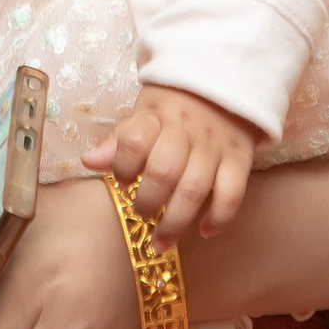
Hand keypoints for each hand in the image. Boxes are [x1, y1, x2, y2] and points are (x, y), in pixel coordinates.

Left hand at [85, 83, 258, 240]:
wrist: (224, 88)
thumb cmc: (175, 108)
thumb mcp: (144, 114)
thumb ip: (119, 140)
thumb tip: (89, 161)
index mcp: (157, 116)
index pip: (134, 141)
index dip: (124, 166)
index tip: (124, 180)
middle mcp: (187, 131)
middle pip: (163, 172)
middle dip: (148, 201)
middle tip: (141, 213)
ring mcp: (215, 147)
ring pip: (195, 189)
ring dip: (176, 222)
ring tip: (161, 240)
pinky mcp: (240, 159)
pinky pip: (232, 194)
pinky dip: (219, 217)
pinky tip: (205, 231)